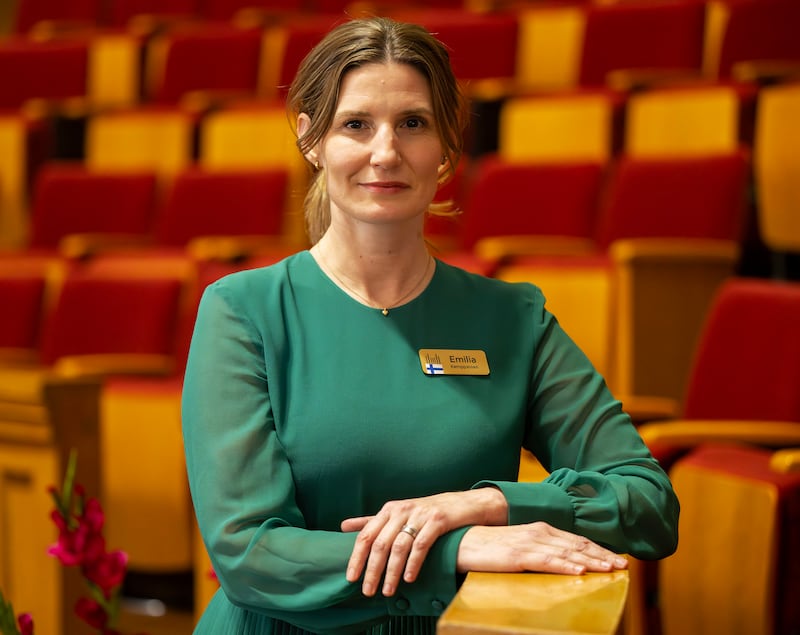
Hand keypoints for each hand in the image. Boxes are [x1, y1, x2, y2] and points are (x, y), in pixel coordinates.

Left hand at [341, 488, 506, 596]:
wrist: (463, 504)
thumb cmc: (427, 513)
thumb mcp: (398, 513)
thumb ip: (372, 521)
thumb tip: (343, 526)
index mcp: (389, 509)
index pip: (366, 535)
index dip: (357, 557)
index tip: (351, 578)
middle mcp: (402, 509)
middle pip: (380, 543)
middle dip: (372, 570)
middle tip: (368, 590)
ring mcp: (420, 514)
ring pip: (399, 546)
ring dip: (391, 572)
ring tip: (388, 590)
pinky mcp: (437, 520)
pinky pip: (421, 545)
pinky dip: (413, 563)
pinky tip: (409, 578)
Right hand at [457, 522, 628, 574]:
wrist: (463, 542)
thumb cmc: (490, 546)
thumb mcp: (520, 545)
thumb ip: (540, 549)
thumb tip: (560, 560)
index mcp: (541, 529)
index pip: (576, 540)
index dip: (598, 549)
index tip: (616, 558)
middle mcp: (539, 533)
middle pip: (578, 545)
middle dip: (602, 555)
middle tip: (623, 566)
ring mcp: (530, 543)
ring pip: (568, 553)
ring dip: (591, 562)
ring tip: (610, 569)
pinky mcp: (519, 555)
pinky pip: (547, 561)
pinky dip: (565, 566)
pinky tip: (579, 571)